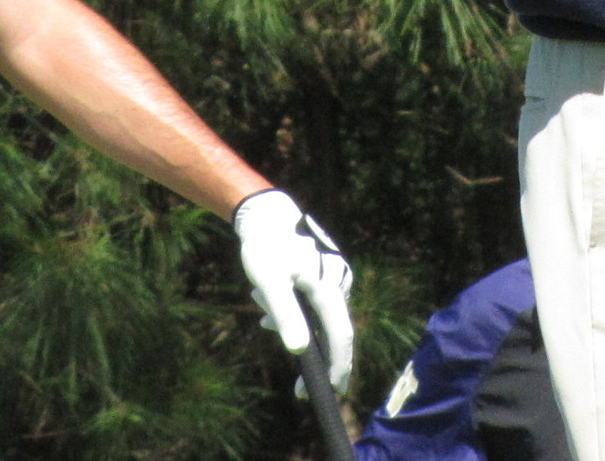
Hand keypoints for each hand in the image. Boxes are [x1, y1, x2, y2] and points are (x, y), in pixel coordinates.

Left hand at [233, 188, 353, 393]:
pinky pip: (316, 300)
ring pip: (321, 315)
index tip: (331, 393)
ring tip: (264, 319)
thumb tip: (300, 351)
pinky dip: (297, 311)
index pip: (341, 336)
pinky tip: (270, 306)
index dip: (338, 367)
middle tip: (298, 386)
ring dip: (297, 327)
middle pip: (333, 330)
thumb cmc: (266, 247)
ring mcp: (334, 273)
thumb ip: (286, 316)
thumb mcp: (270, 284)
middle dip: (314, 356)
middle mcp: (339, 280)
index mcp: (329, 286)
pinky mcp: (325, 269)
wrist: (265, 212)